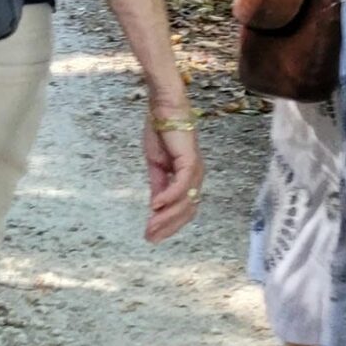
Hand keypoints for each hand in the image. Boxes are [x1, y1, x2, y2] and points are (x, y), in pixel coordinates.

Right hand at [143, 102, 204, 243]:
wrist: (163, 108)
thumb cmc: (161, 133)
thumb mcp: (156, 165)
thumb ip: (158, 185)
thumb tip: (155, 207)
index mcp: (188, 179)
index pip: (183, 209)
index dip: (169, 224)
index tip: (151, 235)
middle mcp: (196, 177)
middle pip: (186, 211)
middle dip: (168, 226)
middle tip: (149, 237)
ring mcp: (195, 170)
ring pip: (185, 202)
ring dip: (166, 217)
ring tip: (150, 227)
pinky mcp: (189, 161)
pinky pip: (180, 185)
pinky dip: (168, 197)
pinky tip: (154, 206)